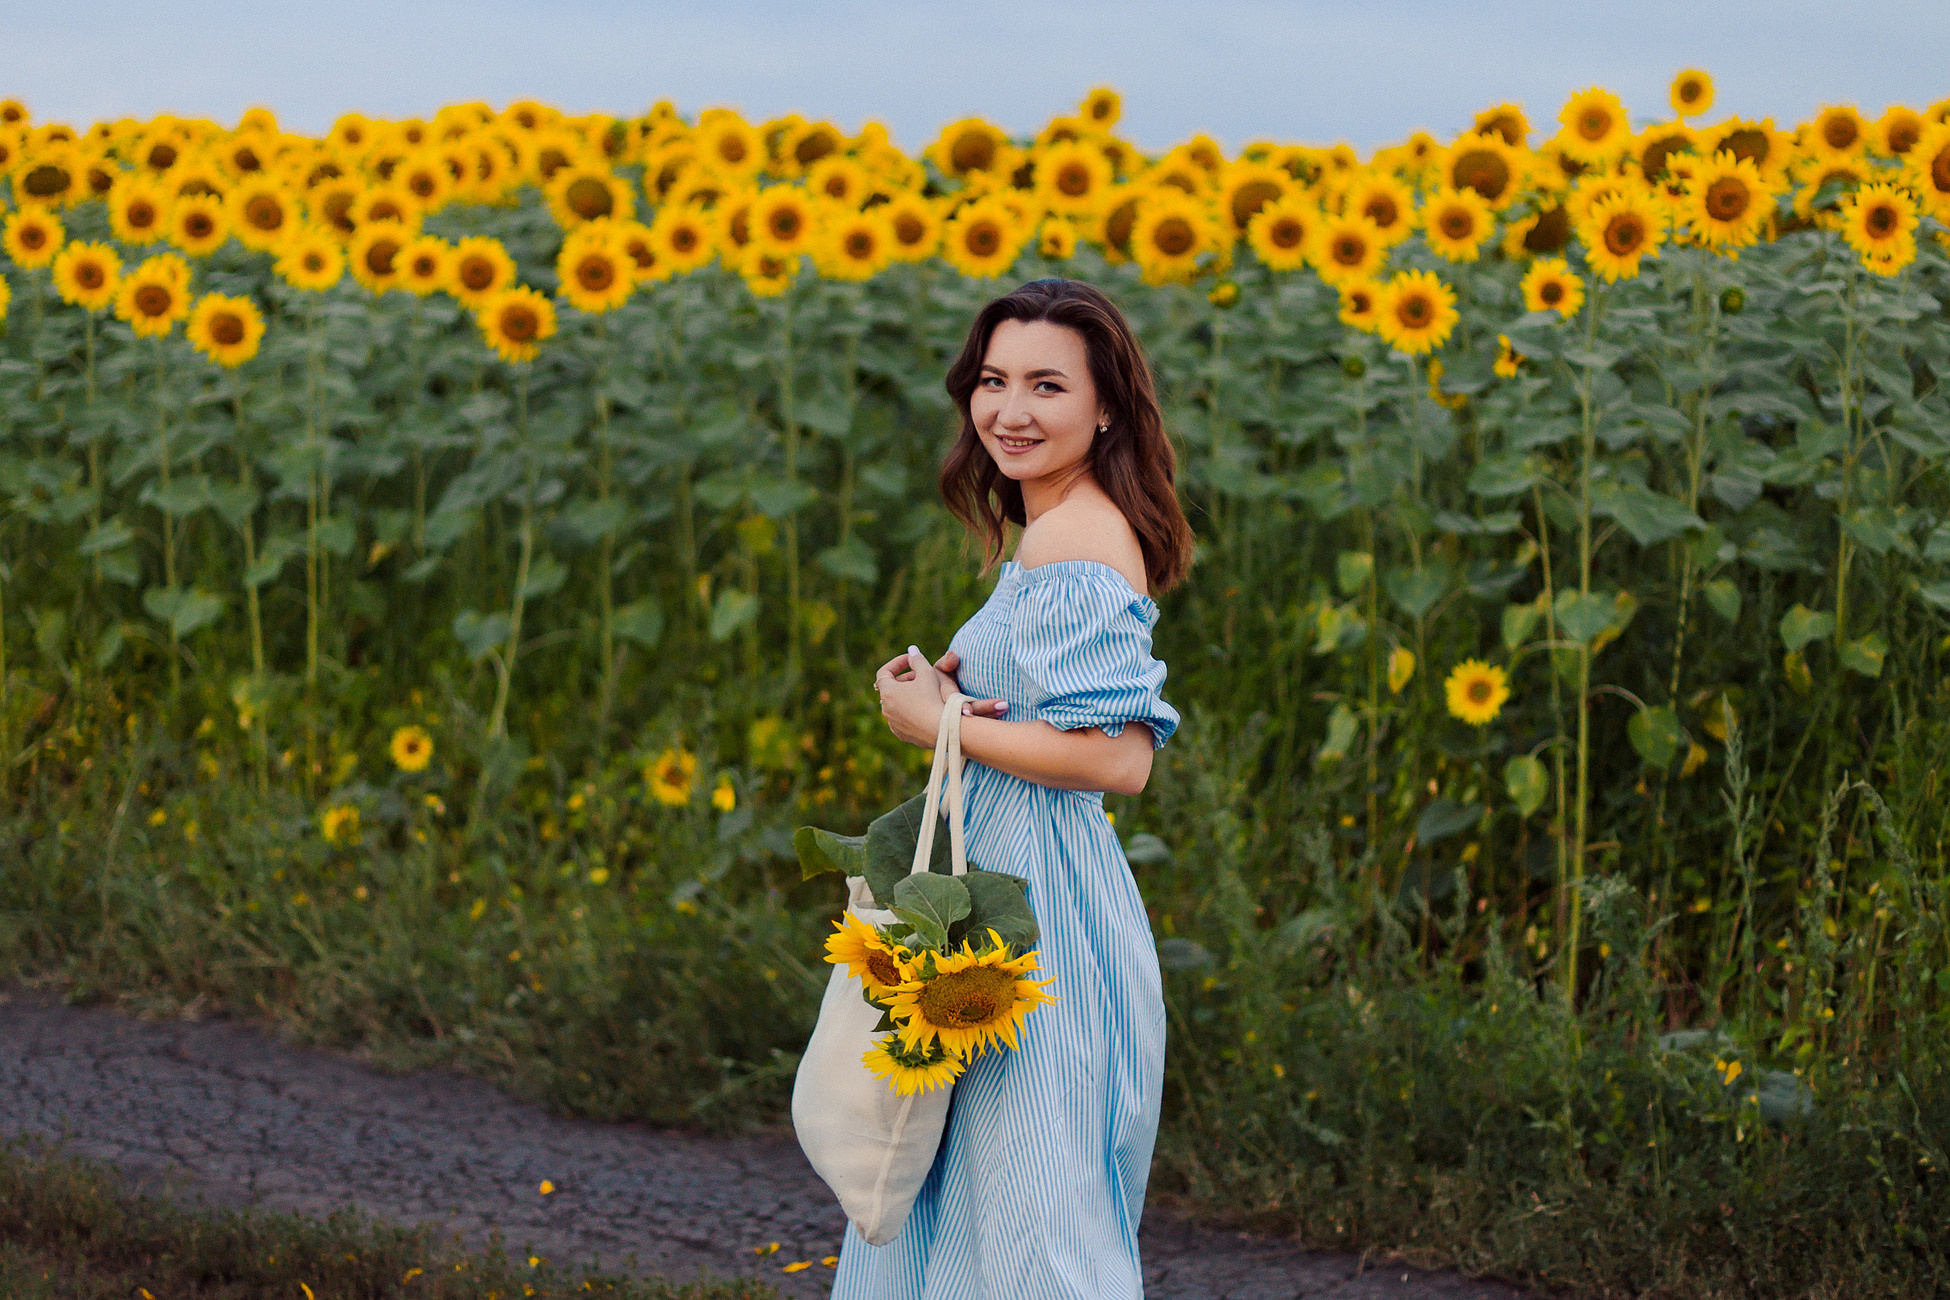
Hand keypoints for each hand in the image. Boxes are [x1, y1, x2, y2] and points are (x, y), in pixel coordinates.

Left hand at [875, 648, 1007, 747]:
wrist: (945, 729)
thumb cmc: (935, 698)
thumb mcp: (928, 673)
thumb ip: (917, 659)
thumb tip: (912, 650)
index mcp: (888, 692)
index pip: (884, 672)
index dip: (898, 663)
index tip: (911, 660)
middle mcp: (886, 709)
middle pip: (892, 688)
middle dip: (906, 679)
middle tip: (923, 676)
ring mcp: (893, 723)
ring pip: (897, 704)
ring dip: (908, 695)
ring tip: (926, 692)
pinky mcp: (902, 734)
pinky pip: (903, 718)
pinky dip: (911, 711)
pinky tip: (926, 708)